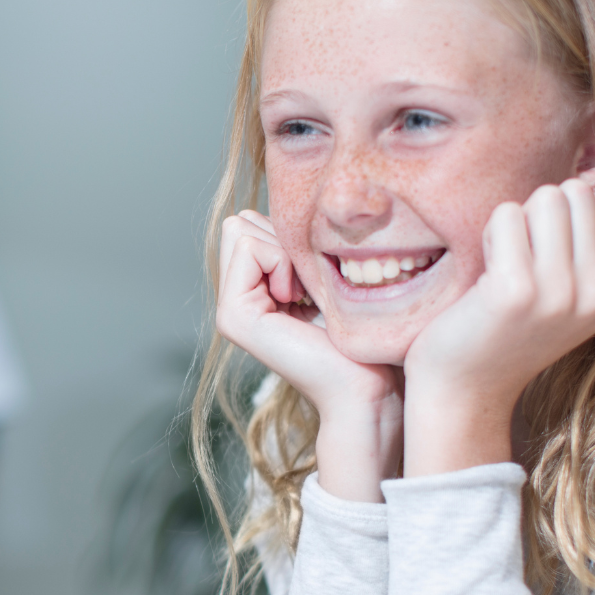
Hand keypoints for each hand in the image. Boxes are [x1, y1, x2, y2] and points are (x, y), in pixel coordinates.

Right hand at [216, 210, 403, 500]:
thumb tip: (271, 206)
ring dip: (285, 254)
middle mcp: (233, 301)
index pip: (247, 222)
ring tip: (306, 298)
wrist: (366, 387)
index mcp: (252, 291)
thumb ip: (293, 246)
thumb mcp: (324, 276)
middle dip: (283, 241)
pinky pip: (248, 248)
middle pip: (239, 223)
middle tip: (310, 289)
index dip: (287, 236)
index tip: (315, 280)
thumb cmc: (361, 337)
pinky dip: (282, 264)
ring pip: (240, 231)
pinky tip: (300, 303)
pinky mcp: (233, 317)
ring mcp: (229, 311)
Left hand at [403, 178, 594, 475]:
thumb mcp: (564, 296)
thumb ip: (584, 247)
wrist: (464, 390)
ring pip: (544, 198)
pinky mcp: (516, 290)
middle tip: (514, 263)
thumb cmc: (502, 335)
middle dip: (537, 216)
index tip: (538, 265)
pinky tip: (482, 276)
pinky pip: (505, 215)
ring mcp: (560, 292)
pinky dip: (487, 234)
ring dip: (512, 224)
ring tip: (500, 268)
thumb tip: (589, 182)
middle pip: (574, 194)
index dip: (560, 221)